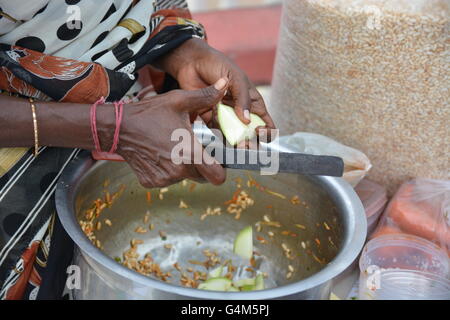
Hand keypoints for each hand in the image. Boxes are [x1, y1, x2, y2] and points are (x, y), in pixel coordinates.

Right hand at [112, 79, 227, 187]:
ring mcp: (164, 179)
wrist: (117, 127)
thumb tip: (224, 83)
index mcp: (190, 152)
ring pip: (184, 177)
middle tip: (192, 147)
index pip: (217, 176)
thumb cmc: (149, 113)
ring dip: (183, 166)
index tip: (217, 161)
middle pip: (202, 176)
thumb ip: (205, 96)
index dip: (220, 170)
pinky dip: (167, 169)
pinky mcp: (152, 182)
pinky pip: (168, 179)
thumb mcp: (178, 101)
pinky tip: (160, 153)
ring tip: (173, 146)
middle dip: (201, 165)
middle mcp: (178, 170)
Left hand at [156, 38, 275, 136]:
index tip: (258, 131)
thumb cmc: (219, 65)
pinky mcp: (210, 119)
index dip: (266, 132)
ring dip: (234, 141)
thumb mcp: (236, 79)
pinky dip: (218, 134)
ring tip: (232, 142)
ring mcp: (226, 116)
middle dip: (250, 142)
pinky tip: (217, 129)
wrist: (192, 62)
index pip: (266, 123)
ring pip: (234, 136)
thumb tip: (247, 122)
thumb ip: (243, 99)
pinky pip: (217, 132)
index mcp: (253, 102)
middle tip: (244, 144)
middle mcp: (241, 112)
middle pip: (251, 134)